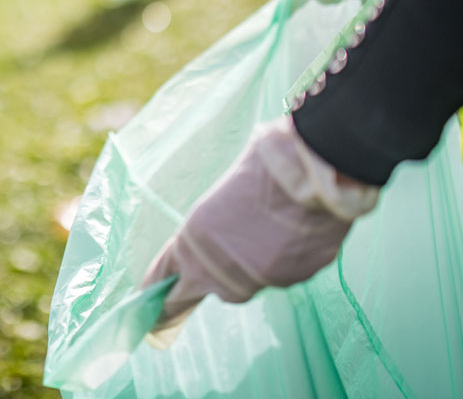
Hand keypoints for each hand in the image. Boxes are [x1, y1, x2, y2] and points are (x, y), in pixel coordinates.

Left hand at [140, 116, 377, 347]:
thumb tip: (223, 229)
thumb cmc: (265, 164)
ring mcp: (260, 278)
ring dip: (258, 262)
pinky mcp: (294, 280)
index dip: (158, 288)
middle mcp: (222, 267)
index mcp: (194, 238)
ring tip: (274, 226)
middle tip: (234, 248)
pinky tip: (298, 229)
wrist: (313, 167)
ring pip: (252, 281)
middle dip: (218, 272)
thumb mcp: (223, 191)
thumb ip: (215, 222)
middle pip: (212, 287)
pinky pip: (286, 274)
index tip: (149, 298)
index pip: (165, 277)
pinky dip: (289, 258)